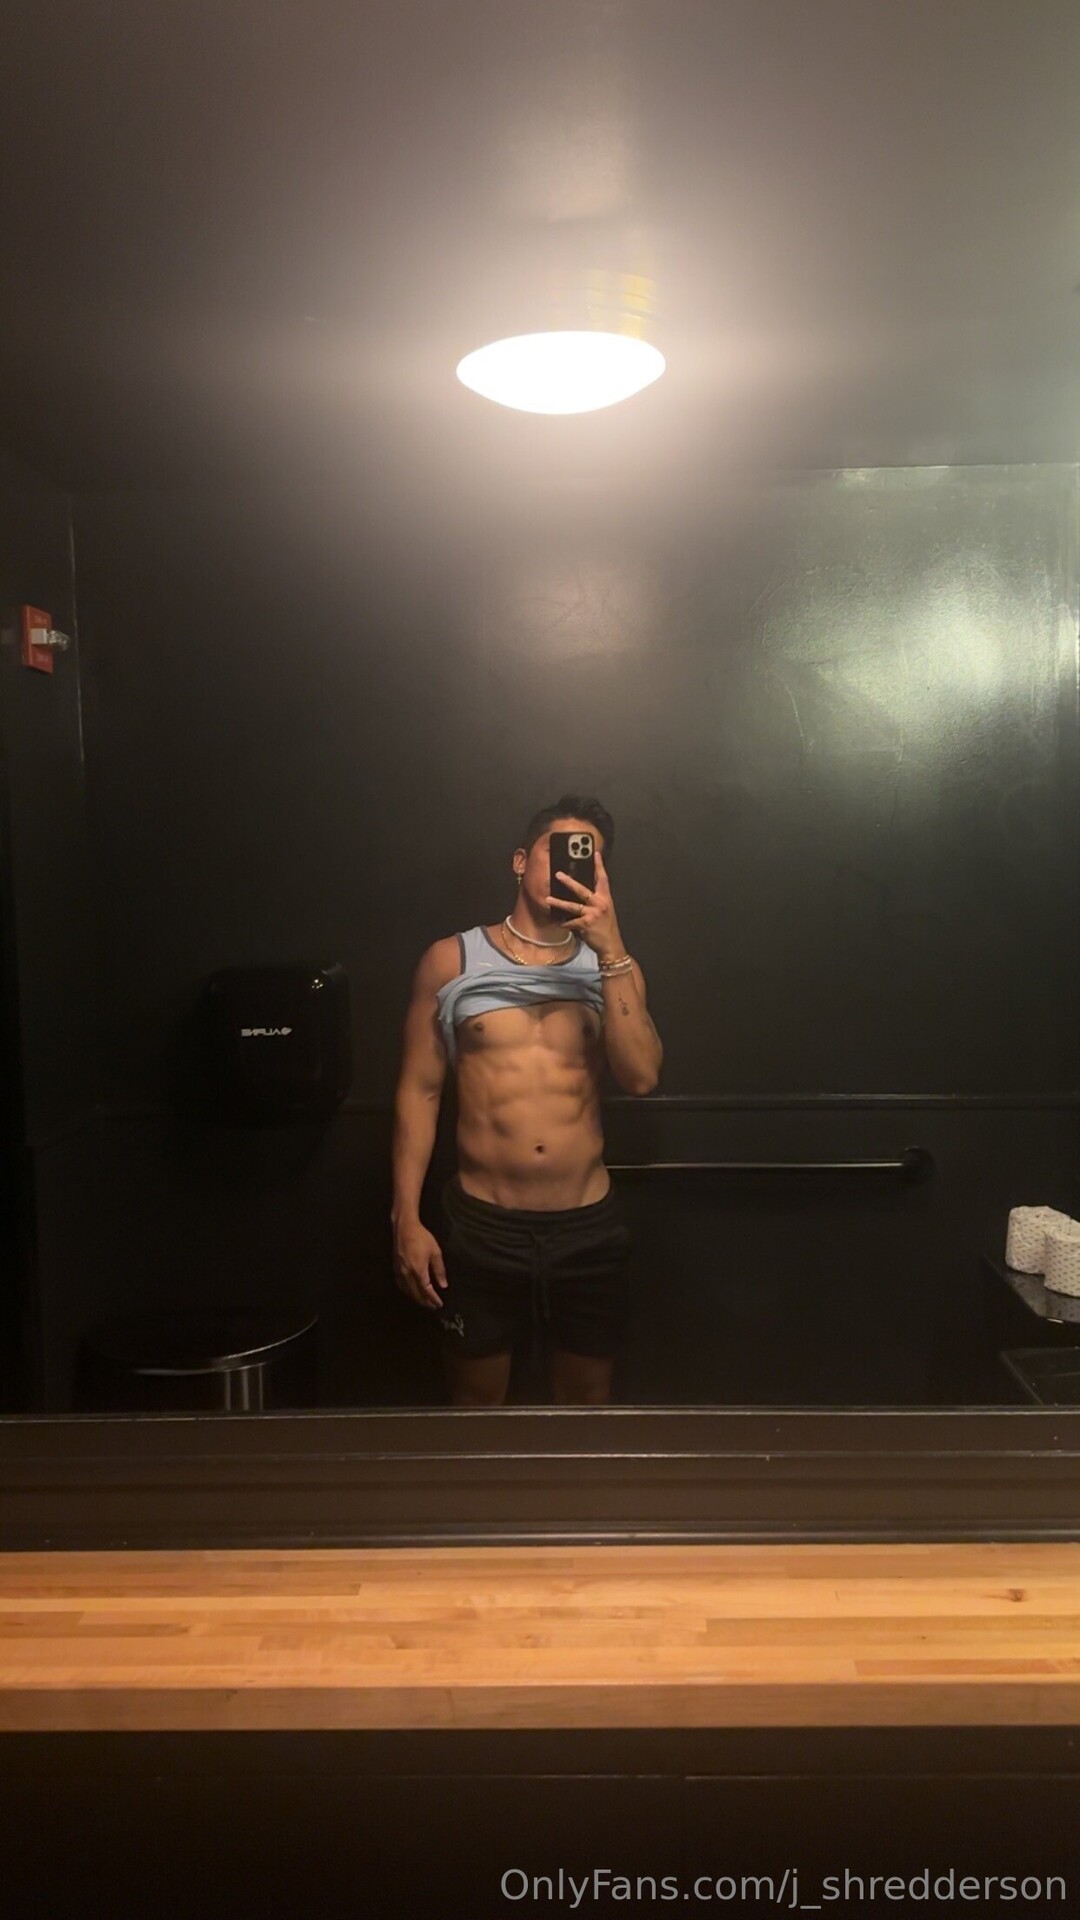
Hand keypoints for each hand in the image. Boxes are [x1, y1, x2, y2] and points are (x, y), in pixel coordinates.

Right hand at [393, 1222, 446, 1308]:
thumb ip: (439, 1270)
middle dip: (425, 1302)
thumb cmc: (422, 1238)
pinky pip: (401, 1285)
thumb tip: (443, 1285)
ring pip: (408, 1291)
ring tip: (425, 1302)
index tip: (439, 1304)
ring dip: (417, 1298)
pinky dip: (408, 1292)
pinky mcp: (395, 1269)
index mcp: (418, 1271)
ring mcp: (400, 1272)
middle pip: (416, 1294)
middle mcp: (407, 1274)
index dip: (433, 1299)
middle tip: (433, 1307)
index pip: (426, 1291)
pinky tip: (412, 1292)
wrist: (404, 1228)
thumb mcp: (435, 1252)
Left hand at [545, 845, 623, 961]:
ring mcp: (592, 914)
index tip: (595, 854)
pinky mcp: (585, 924)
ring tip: (548, 899)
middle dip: (569, 882)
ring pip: (572, 906)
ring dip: (559, 903)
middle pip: (582, 890)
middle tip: (558, 874)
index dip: (599, 866)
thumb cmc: (606, 926)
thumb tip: (582, 892)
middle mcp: (600, 904)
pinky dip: (563, 923)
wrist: (611, 944)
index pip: (603, 878)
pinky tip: (557, 923)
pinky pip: (570, 922)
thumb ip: (596, 900)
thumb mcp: (605, 910)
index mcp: (605, 898)